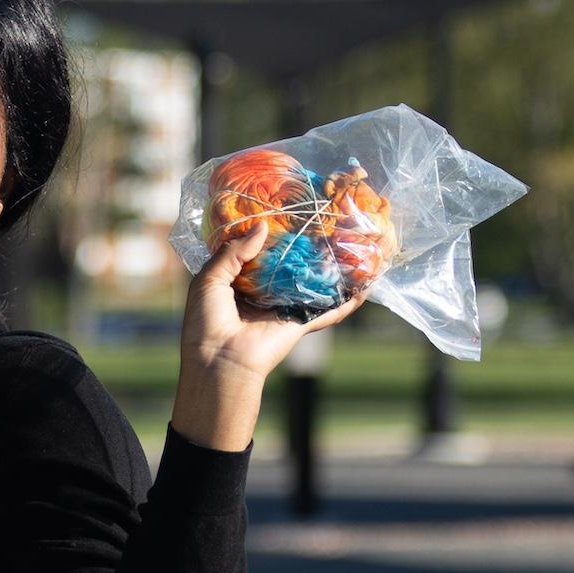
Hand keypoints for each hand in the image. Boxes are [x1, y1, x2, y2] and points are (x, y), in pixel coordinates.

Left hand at [169, 224, 365, 450]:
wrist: (220, 361)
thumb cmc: (206, 321)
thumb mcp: (209, 279)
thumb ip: (232, 252)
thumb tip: (262, 227)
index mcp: (237, 284)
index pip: (256, 254)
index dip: (268, 235)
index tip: (283, 210)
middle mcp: (263, 295)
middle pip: (288, 266)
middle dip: (303, 247)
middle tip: (320, 220)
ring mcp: (284, 308)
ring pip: (312, 284)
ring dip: (330, 269)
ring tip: (350, 244)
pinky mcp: (299, 322)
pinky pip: (328, 310)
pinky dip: (348, 301)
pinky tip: (367, 285)